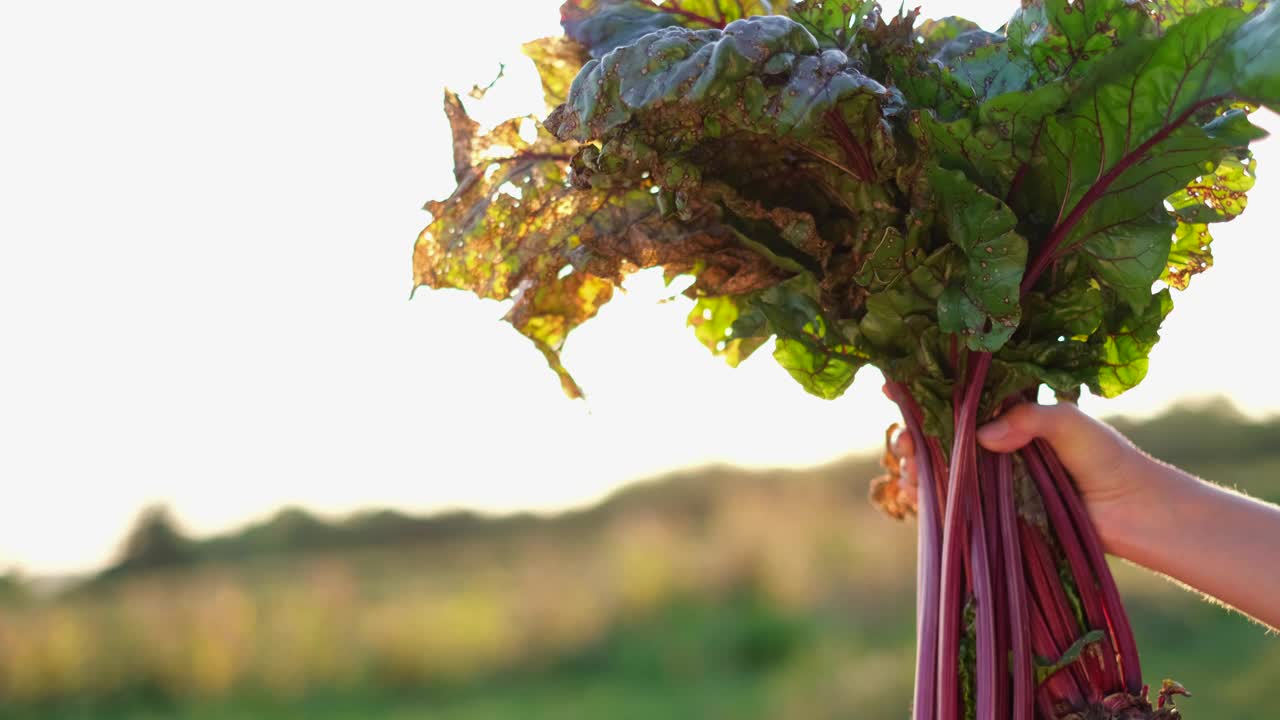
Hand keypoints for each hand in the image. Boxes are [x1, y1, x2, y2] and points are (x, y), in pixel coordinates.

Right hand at [887, 397, 1156, 552]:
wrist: (1135, 513)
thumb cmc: (1107, 459)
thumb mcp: (1069, 424)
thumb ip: (1029, 420)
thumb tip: (983, 436)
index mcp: (1009, 414)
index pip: (957, 398)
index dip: (923, 392)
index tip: (892, 389)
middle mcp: (994, 444)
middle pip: (939, 435)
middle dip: (912, 435)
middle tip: (904, 441)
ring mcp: (991, 479)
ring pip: (940, 469)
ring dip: (916, 468)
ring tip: (908, 471)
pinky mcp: (994, 513)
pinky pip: (953, 504)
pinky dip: (929, 499)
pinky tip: (915, 495)